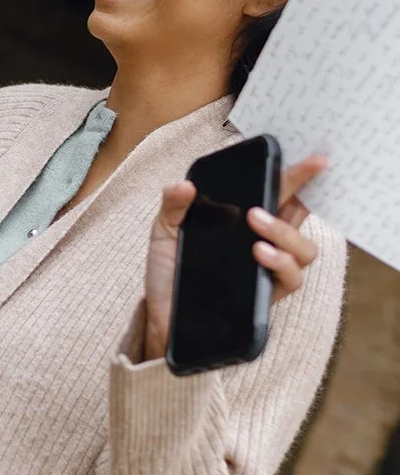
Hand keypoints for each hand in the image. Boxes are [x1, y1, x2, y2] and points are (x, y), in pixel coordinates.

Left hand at [142, 154, 327, 362]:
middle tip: (285, 181)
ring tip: (255, 221)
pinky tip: (259, 252)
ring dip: (284, 231)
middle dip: (300, 191)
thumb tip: (186, 185)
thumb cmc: (170, 273)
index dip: (298, 174)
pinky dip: (280, 262)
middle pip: (299, 214)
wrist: (161, 317)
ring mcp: (268, 270)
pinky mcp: (267, 296)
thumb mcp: (164, 232)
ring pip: (304, 248)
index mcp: (245, 222)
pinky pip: (292, 279)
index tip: (314, 157)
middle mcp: (263, 242)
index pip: (280, 193)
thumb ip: (173, 206)